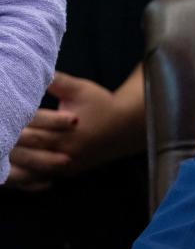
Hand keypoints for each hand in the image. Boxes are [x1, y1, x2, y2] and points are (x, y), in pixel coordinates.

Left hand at [5, 70, 144, 188]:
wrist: (127, 126)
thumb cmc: (101, 104)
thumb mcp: (80, 89)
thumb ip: (56, 81)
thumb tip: (33, 69)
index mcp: (67, 131)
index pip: (27, 131)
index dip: (8, 125)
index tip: (0, 114)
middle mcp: (64, 152)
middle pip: (22, 151)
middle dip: (4, 142)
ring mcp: (64, 166)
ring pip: (27, 170)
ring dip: (10, 161)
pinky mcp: (65, 173)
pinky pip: (37, 179)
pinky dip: (21, 176)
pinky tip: (7, 167)